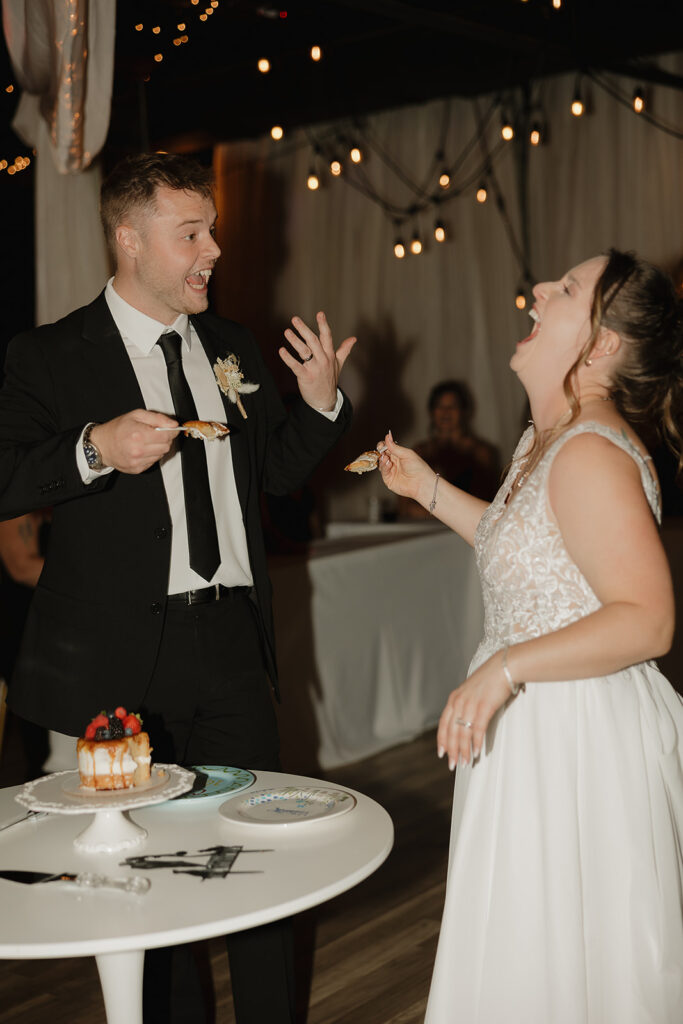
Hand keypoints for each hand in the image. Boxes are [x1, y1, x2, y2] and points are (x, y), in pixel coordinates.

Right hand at [91, 410, 177, 474]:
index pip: (167, 436)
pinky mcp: (137, 469)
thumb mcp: (136, 415)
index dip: (171, 431)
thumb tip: (173, 424)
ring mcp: (137, 461)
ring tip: (146, 441)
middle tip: (155, 434)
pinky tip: (142, 449)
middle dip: (165, 439)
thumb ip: (157, 418)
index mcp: (138, 434)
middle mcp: (138, 450)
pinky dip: (151, 455)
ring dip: (158, 448)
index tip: (170, 429)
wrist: (101, 445)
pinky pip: (153, 462)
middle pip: (166, 446)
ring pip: (161, 455)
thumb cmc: (117, 429)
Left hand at [279, 312, 355, 411]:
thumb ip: (345, 350)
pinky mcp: (306, 377)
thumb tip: (354, 339)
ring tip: (286, 332)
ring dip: (294, 341)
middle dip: (304, 329)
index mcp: (330, 355)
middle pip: (313, 341)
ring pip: (304, 352)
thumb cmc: (330, 379)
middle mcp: (323, 360)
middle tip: (294, 319)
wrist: (325, 400)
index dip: (323, 325)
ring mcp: (314, 369)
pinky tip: (281, 350)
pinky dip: (288, 358)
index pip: (327, 337)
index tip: (320, 313)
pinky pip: (296, 366)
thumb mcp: (339, 364)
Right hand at [378, 431, 433, 504]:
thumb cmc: (418, 467)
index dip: (383, 446)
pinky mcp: (389, 479)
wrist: (422, 482)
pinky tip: (388, 464)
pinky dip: (384, 467)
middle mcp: (394, 462)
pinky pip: (383, 472)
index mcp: (399, 455)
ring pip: (381, 463)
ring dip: (382, 459)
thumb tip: (387, 436)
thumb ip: (394, 447)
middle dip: (381, 452)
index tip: (382, 444)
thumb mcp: (406, 454)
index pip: (387, 448)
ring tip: (386, 458)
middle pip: (382, 455)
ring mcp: (391, 471)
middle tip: (381, 450)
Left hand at [437, 651, 511, 768]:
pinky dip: (476, 742)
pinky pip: (477, 729)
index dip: (442, 739)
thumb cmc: (490, 679)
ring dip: (464, 750)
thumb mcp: (471, 690)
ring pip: (463, 733)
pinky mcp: (484, 707)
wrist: (504, 667)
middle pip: (451, 731)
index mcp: (454, 698)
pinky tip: (477, 752)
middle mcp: (459, 702)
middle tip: (453, 765)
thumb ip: (465, 704)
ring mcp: (471, 704)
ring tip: (466, 762)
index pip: (443, 723)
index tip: (441, 753)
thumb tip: (465, 722)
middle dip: (452, 750)